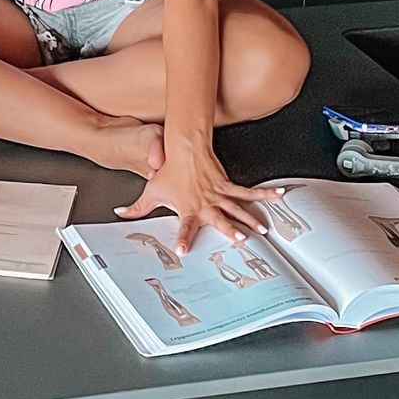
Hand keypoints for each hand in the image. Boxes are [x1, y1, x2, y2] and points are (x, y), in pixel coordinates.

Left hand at [116, 140, 276, 252]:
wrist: (183, 148)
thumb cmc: (169, 170)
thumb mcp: (151, 191)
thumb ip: (137, 208)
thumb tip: (121, 213)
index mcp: (187, 209)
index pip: (184, 228)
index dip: (183, 238)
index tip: (183, 250)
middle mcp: (205, 203)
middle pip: (219, 219)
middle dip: (229, 230)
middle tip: (240, 240)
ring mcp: (218, 194)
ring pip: (237, 208)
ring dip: (250, 219)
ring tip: (263, 229)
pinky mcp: (227, 184)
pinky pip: (247, 191)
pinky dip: (264, 194)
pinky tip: (278, 195)